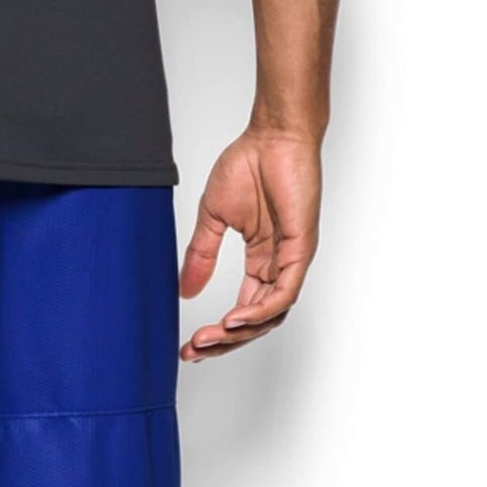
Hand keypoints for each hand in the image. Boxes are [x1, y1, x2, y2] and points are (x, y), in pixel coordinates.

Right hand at [179, 129, 320, 361]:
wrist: (273, 135)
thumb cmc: (250, 164)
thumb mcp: (213, 218)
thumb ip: (201, 256)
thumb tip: (186, 292)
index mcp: (261, 261)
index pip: (243, 311)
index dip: (218, 333)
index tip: (190, 346)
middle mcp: (278, 266)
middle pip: (256, 322)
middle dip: (223, 342)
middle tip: (194, 351)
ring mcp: (291, 260)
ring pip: (270, 315)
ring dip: (239, 333)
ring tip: (210, 339)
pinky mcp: (300, 250)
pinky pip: (283, 294)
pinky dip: (259, 312)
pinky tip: (234, 320)